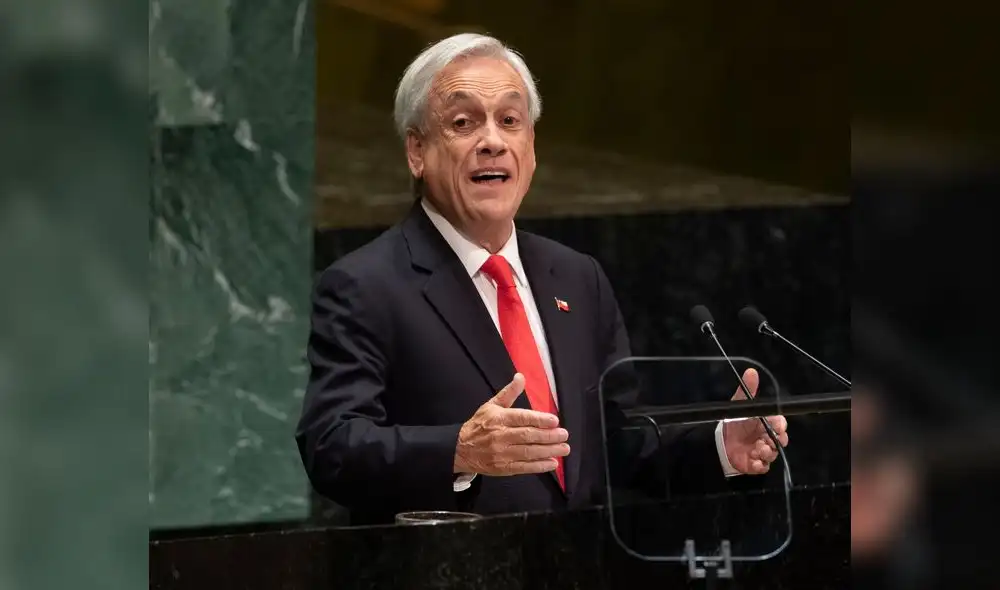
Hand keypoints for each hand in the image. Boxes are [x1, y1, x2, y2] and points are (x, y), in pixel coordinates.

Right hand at [454, 373, 569, 475]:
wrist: (460, 449)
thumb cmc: (479, 425)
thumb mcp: (491, 405)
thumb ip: (509, 393)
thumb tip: (521, 376)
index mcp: (499, 418)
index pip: (522, 418)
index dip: (539, 419)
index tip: (555, 421)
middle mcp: (500, 435)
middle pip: (528, 436)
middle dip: (548, 436)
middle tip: (564, 435)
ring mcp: (501, 453)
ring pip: (528, 452)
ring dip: (548, 451)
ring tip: (564, 448)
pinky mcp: (502, 468)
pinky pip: (524, 467)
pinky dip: (539, 466)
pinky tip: (552, 463)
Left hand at [723, 368, 788, 474]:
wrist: (721, 441)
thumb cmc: (735, 422)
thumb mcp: (740, 404)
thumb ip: (748, 389)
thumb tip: (751, 371)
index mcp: (767, 423)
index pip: (781, 424)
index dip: (780, 425)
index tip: (776, 424)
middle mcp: (768, 437)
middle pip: (781, 440)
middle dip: (776, 440)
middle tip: (766, 439)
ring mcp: (763, 451)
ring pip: (773, 453)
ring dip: (767, 452)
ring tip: (756, 449)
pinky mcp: (757, 464)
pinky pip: (764, 467)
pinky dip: (760, 464)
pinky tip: (754, 460)